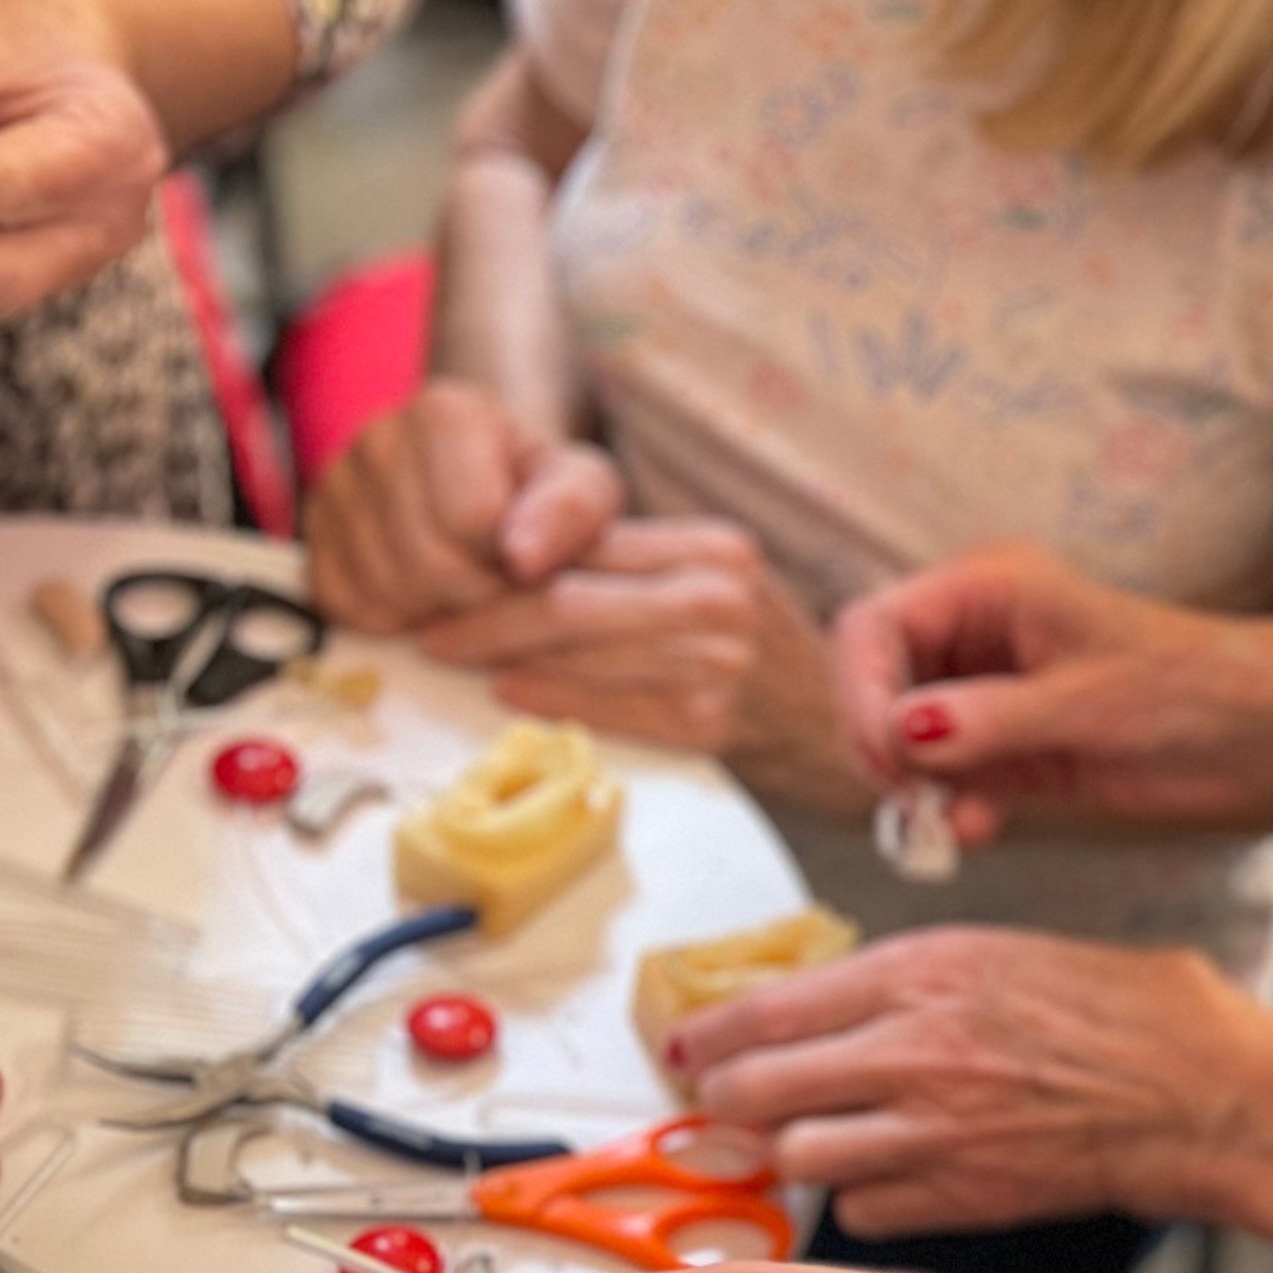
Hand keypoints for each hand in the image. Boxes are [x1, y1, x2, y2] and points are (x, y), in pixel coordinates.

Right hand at [303, 380, 625, 634]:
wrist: (488, 490)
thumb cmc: (541, 491)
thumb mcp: (584, 488)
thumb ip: (572, 511)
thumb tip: (524, 559)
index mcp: (445, 412)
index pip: (473, 520)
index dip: (512, 565)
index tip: (530, 567)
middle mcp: (377, 437)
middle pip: (428, 561)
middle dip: (480, 597)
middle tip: (502, 593)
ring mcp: (334, 485)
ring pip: (385, 589)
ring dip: (438, 613)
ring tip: (470, 592)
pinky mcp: (312, 535)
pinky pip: (344, 604)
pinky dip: (392, 620)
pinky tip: (426, 599)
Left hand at [411, 519, 841, 780]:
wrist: (842, 728)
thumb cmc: (760, 655)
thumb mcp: (713, 585)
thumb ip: (633, 570)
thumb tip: (518, 565)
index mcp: (715, 551)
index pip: (587, 544)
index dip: (506, 559)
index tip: (452, 572)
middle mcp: (720, 599)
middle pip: (570, 600)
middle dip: (485, 615)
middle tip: (430, 627)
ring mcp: (719, 664)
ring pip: (578, 652)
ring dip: (500, 657)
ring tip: (454, 656)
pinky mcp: (710, 722)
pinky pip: (605, 707)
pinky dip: (547, 698)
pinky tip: (509, 692)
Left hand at [672, 928, 1272, 1258]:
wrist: (1210, 1091)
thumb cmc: (1135, 1012)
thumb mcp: (1009, 952)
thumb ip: (912, 979)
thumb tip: (831, 1002)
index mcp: (919, 970)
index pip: (763, 1007)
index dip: (712, 1035)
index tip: (692, 1046)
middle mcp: (909, 1050)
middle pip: (755, 1089)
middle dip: (733, 1100)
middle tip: (735, 1102)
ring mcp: (932, 1132)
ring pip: (797, 1158)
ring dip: (796, 1153)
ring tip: (816, 1141)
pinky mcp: (961, 1198)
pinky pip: (863, 1211)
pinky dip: (864, 1199)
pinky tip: (891, 1179)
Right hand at [835, 549, 1272, 841]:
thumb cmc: (1201, 689)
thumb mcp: (1089, 702)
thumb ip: (991, 720)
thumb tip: (908, 732)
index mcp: (990, 588)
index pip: (876, 625)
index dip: (861, 689)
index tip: (883, 753)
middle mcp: (982, 636)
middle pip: (879, 681)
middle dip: (880, 740)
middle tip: (906, 797)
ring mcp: (994, 695)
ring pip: (908, 738)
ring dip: (916, 784)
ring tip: (945, 822)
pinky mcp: (1017, 751)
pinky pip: (953, 779)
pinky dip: (953, 805)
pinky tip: (973, 830)